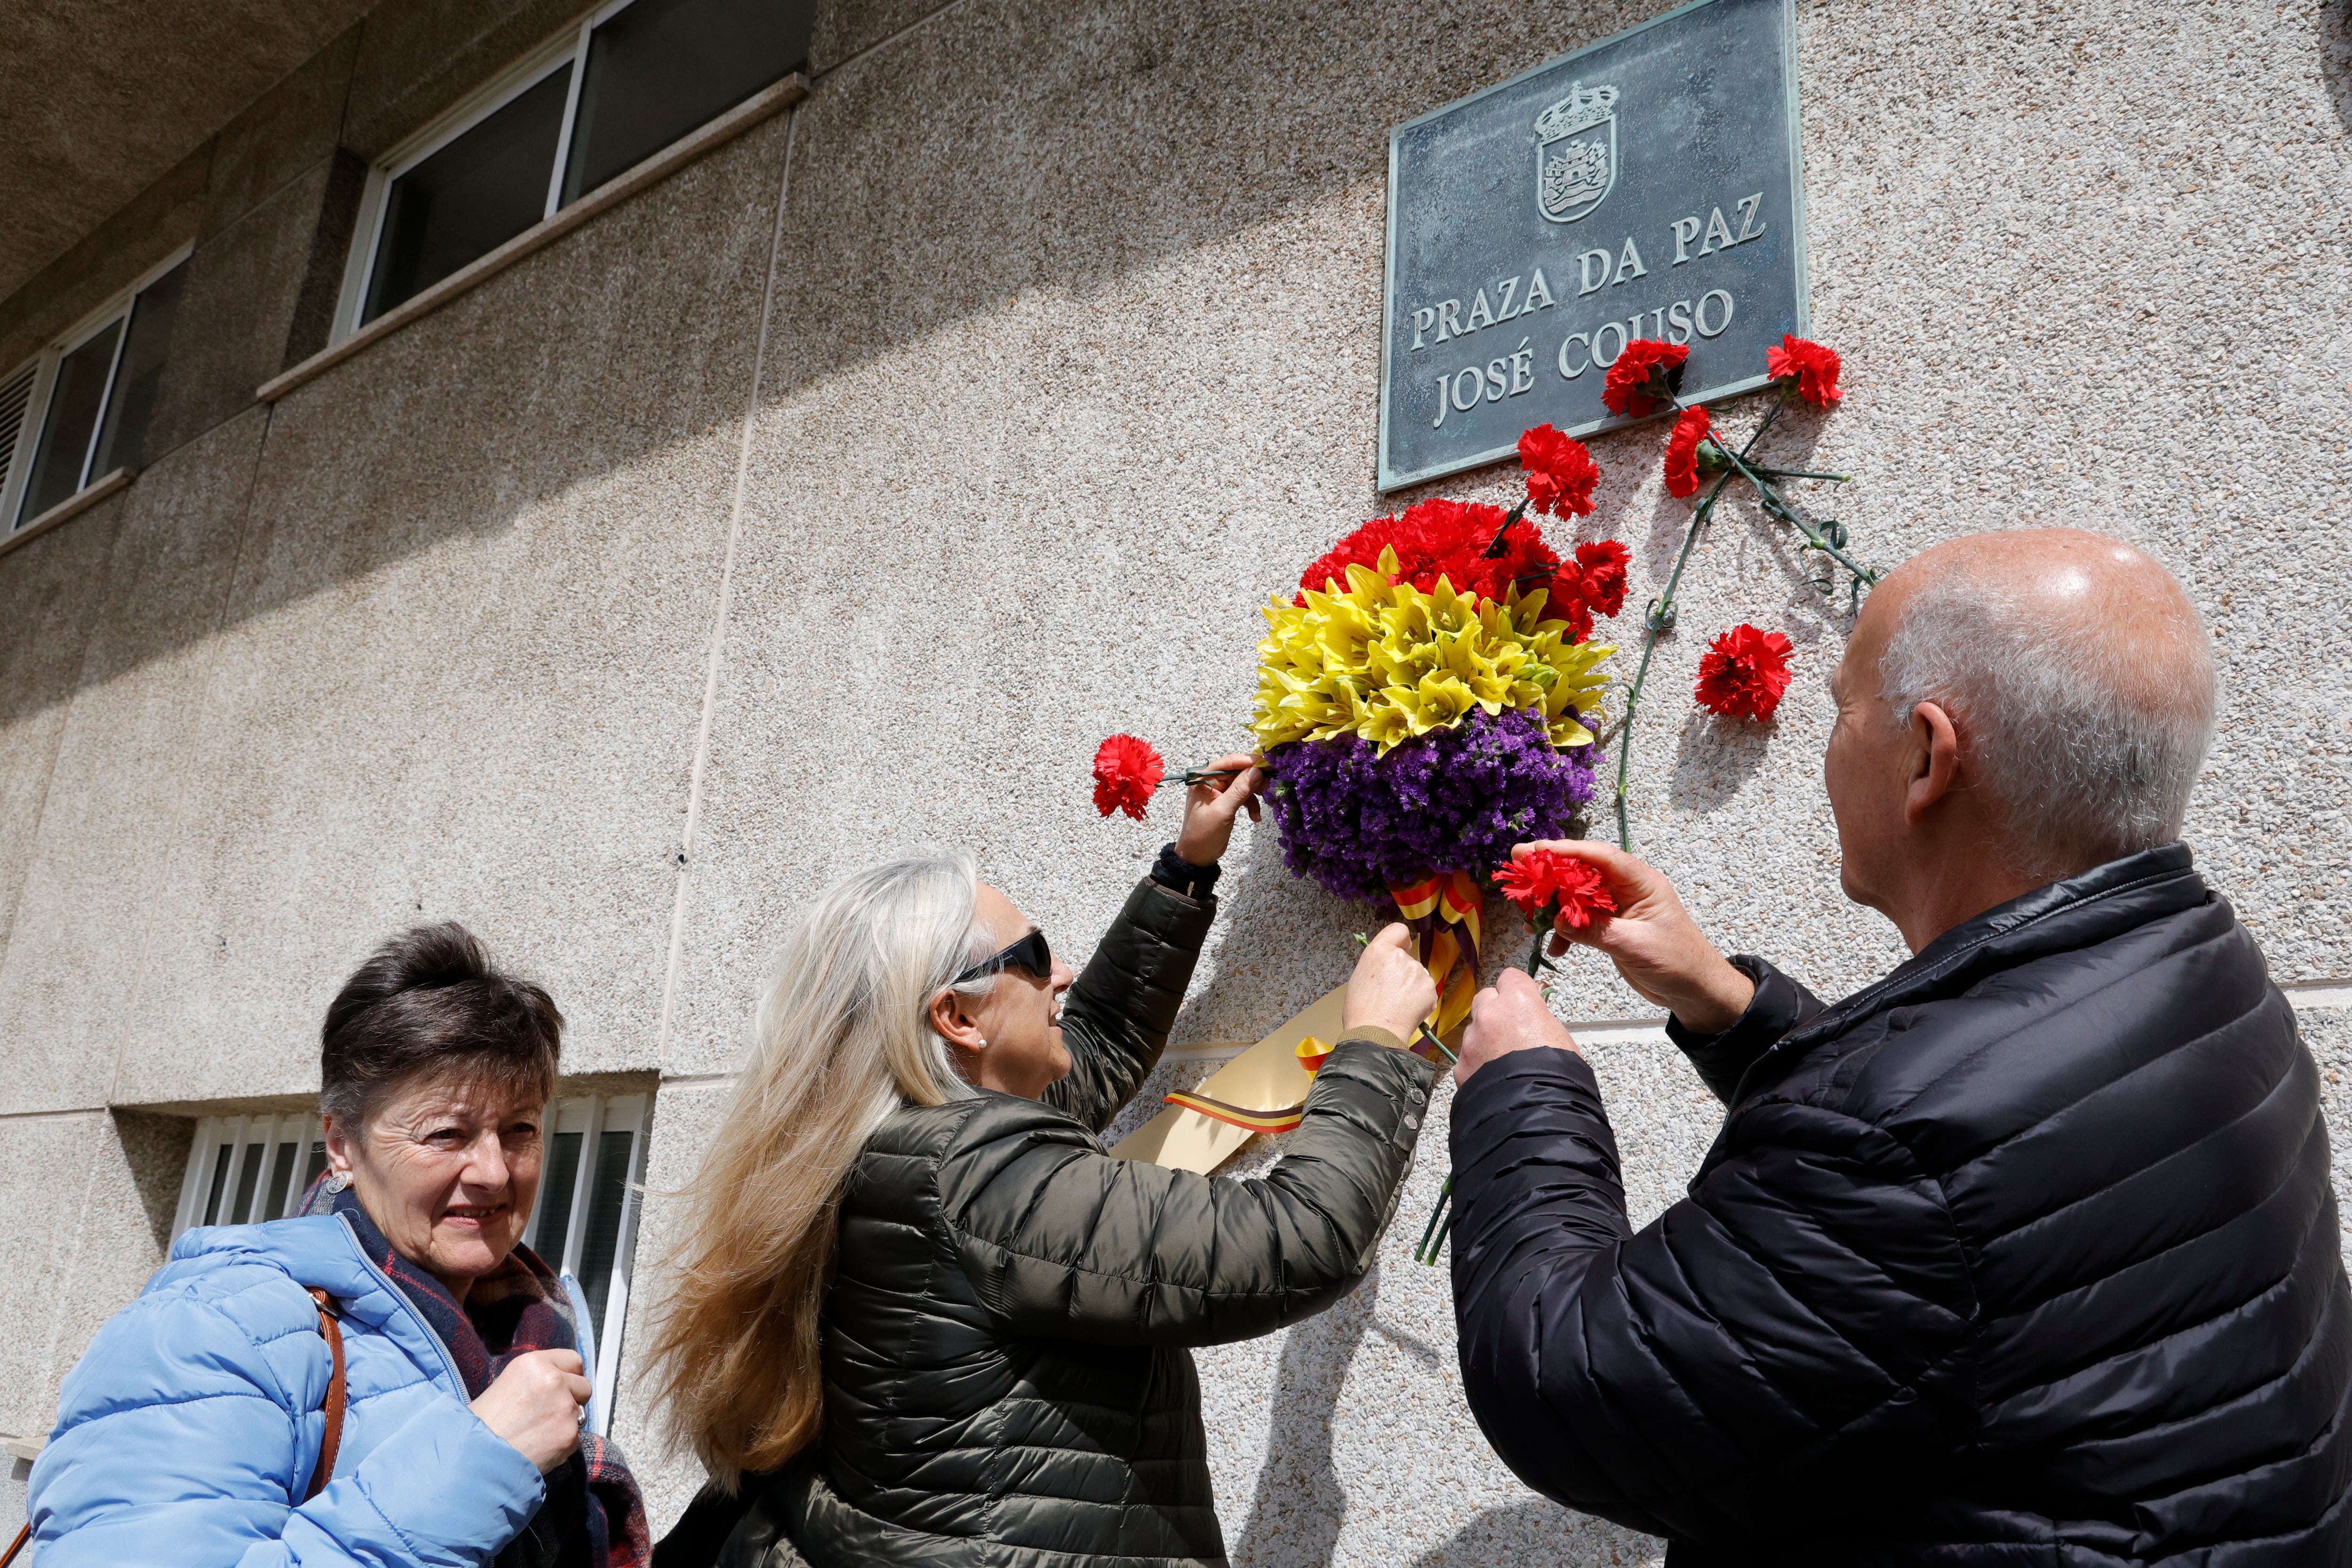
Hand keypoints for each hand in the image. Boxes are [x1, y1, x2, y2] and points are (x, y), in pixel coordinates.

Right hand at [469, 1349, 590, 1473]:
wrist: (474, 1459)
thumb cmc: (483, 1424)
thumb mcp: (507, 1385)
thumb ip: (537, 1379)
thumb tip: (560, 1381)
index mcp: (534, 1363)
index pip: (573, 1360)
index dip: (569, 1375)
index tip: (564, 1386)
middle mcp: (554, 1380)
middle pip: (583, 1386)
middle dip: (572, 1399)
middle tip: (549, 1413)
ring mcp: (565, 1408)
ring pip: (580, 1413)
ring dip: (566, 1422)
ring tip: (537, 1433)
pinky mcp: (570, 1434)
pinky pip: (575, 1437)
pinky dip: (562, 1444)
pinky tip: (539, 1448)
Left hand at [1172, 752, 1263, 866]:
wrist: (1197, 856)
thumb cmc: (1204, 834)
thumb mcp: (1223, 811)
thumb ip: (1240, 790)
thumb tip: (1257, 770)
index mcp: (1203, 779)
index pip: (1228, 763)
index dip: (1248, 761)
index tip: (1267, 764)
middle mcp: (1210, 781)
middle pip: (1238, 772)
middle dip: (1255, 780)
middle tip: (1271, 787)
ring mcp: (1218, 791)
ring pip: (1243, 784)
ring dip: (1256, 794)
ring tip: (1269, 804)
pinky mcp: (1226, 801)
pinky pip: (1242, 796)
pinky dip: (1251, 804)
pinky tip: (1256, 817)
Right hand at [1341, 923, 1439, 1042]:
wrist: (1375, 1033)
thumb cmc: (1361, 1010)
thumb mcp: (1360, 976)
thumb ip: (1377, 964)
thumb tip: (1387, 967)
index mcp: (1379, 950)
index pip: (1398, 930)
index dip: (1401, 941)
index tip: (1401, 949)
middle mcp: (1401, 957)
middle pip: (1408, 958)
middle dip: (1403, 972)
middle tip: (1390, 992)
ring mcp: (1418, 972)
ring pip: (1418, 976)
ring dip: (1412, 987)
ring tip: (1397, 1005)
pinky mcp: (1430, 989)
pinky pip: (1426, 991)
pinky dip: (1420, 1000)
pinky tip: (1407, 1011)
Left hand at [1455, 969, 1577, 1084]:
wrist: (1537, 1112)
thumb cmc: (1557, 1075)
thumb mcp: (1559, 1037)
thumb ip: (1539, 1018)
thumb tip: (1533, 1015)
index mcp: (1518, 1002)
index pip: (1510, 977)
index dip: (1518, 989)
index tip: (1524, 999)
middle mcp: (1489, 1015)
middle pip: (1486, 999)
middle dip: (1496, 1009)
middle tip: (1511, 1029)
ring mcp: (1472, 1040)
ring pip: (1474, 1029)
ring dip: (1485, 1038)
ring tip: (1503, 1061)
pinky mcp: (1461, 1066)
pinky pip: (1468, 1057)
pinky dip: (1477, 1063)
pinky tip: (1493, 1078)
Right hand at [1513, 840, 1754, 1033]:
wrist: (1694, 991)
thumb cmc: (1677, 961)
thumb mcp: (1635, 944)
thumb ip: (1596, 931)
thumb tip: (1560, 920)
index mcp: (1641, 882)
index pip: (1600, 857)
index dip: (1567, 850)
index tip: (1537, 849)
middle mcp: (1627, 890)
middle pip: (1583, 871)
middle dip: (1551, 870)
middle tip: (1518, 864)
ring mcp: (1618, 909)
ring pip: (1578, 895)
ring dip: (1554, 903)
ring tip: (1528, 908)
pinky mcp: (1611, 928)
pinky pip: (1581, 921)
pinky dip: (1566, 931)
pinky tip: (1556, 947)